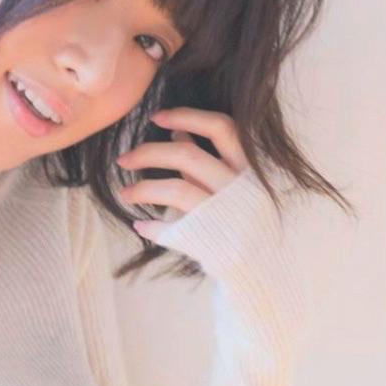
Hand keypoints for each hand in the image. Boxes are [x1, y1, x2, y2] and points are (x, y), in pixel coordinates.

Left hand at [117, 106, 248, 236]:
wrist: (261, 268)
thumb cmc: (241, 220)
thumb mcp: (233, 185)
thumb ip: (206, 160)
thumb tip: (177, 132)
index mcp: (247, 168)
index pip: (221, 128)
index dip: (188, 116)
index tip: (156, 117)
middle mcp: (238, 188)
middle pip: (188, 157)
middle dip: (150, 153)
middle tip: (123, 159)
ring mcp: (224, 214)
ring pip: (177, 191)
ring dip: (144, 189)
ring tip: (124, 193)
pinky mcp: (211, 241)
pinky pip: (172, 230)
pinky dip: (152, 227)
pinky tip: (140, 224)